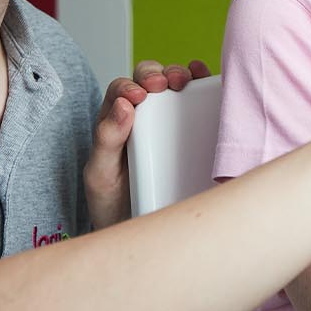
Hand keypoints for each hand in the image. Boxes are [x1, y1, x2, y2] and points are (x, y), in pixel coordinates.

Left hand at [83, 59, 211, 230]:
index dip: (130, 85)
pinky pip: (202, 102)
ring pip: (178, 85)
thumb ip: (106, 140)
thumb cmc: (114, 203)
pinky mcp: (195, 132)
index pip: (122, 90)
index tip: (138, 96)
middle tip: (166, 84)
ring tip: (188, 80)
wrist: (141, 236)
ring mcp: (171, 121)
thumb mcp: (100, 174)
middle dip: (159, 74)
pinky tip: (211, 83)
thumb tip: (124, 106)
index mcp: (116, 120)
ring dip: (183, 74)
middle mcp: (143, 115)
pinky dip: (207, 85)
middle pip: (151, 79)